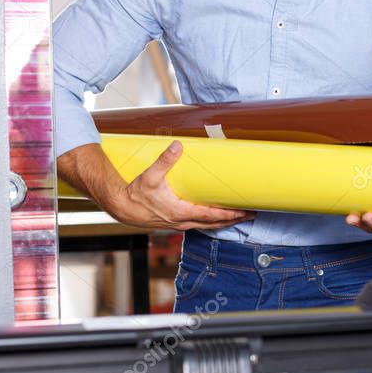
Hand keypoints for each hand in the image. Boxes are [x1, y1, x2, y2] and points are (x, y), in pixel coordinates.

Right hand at [109, 140, 254, 230]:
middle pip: (214, 224)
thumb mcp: (150, 176)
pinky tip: (216, 218)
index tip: (244, 211)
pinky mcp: (174, 223)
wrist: (121, 207)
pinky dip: (211, 222)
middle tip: (250, 215)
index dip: (229, 214)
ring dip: (223, 222)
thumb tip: (177, 145)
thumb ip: (165, 160)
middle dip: (233, 220)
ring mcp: (178, 224)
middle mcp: (182, 221)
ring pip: (207, 226)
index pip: (211, 215)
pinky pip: (198, 225)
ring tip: (238, 217)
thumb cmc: (135, 194)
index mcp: (180, 212)